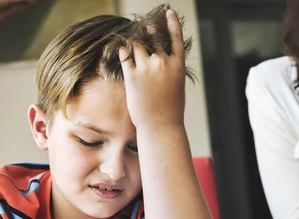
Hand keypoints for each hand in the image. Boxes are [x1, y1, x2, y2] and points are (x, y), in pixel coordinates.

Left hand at [119, 8, 185, 129]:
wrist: (161, 126)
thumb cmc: (170, 110)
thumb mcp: (177, 86)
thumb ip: (170, 70)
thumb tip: (161, 60)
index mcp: (177, 65)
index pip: (176, 38)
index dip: (173, 23)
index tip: (169, 12)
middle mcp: (163, 62)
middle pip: (154, 38)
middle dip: (148, 32)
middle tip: (144, 29)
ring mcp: (147, 68)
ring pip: (137, 45)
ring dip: (133, 43)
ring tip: (131, 44)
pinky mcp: (132, 75)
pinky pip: (125, 56)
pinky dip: (122, 51)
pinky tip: (120, 50)